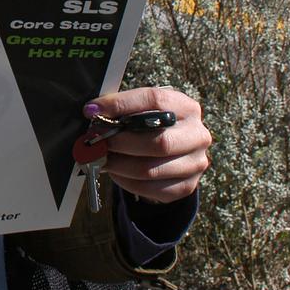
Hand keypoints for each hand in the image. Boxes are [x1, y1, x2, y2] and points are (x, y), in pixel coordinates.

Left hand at [86, 87, 209, 203]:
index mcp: (186, 107)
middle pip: (158, 142)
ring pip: (151, 170)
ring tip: (100, 158)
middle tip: (96, 141)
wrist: (174, 152)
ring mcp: (195, 163)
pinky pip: (151, 188)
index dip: (120, 104)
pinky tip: (115, 172)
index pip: (154, 100)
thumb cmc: (152, 125)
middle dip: (120, 142)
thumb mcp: (143, 110)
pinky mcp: (187, 186)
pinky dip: (126, 181)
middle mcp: (197, 135)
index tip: (92, 111)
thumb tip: (93, 113)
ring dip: (119, 165)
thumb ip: (123, 110)